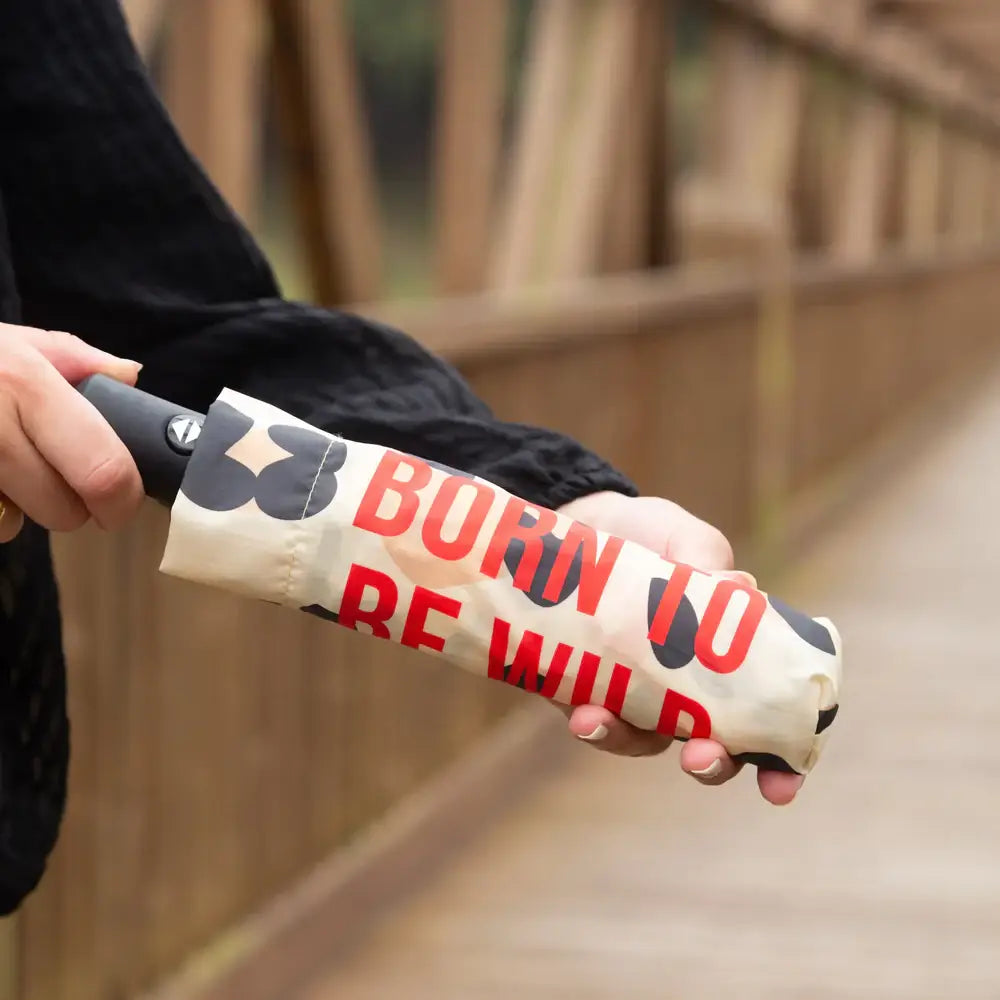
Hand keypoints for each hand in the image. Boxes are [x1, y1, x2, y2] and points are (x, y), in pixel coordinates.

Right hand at [0, 323, 143, 542]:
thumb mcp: (11, 341)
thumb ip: (75, 359)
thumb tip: (129, 377)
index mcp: (27, 384)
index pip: (102, 470)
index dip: (122, 500)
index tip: (121, 505)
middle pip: (63, 509)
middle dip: (72, 505)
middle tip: (58, 478)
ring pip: (14, 524)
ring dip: (21, 509)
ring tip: (6, 469)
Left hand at [555, 491, 803, 806]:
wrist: (580, 523)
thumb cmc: (649, 534)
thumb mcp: (686, 539)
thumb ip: (709, 564)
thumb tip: (737, 589)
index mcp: (727, 656)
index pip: (764, 716)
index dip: (779, 758)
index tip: (781, 790)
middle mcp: (683, 685)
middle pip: (708, 744)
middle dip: (710, 764)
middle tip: (701, 758)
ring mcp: (633, 691)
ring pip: (642, 739)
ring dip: (628, 741)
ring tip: (606, 724)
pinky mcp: (583, 687)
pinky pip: (592, 719)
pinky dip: (591, 723)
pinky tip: (582, 714)